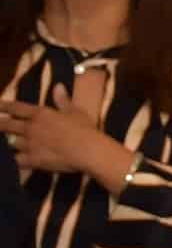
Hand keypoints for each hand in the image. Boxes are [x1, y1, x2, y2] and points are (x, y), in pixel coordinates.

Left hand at [0, 78, 128, 184]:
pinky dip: (13, 160)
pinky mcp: (33, 160)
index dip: (4, 106)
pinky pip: (17, 160)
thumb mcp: (75, 111)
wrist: (88, 150)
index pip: (16, 108)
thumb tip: (58, 86)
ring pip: (10, 142)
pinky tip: (11, 161)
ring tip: (5, 142)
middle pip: (7, 125)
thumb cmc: (84, 129)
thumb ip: (63, 100)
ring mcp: (30, 144)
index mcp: (40, 114)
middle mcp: (30, 128)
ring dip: (7, 142)